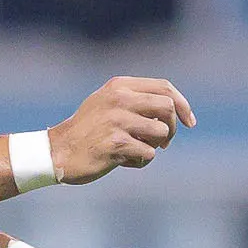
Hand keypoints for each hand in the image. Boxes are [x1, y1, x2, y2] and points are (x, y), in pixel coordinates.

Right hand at [48, 75, 196, 183]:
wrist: (58, 152)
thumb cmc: (87, 131)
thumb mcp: (107, 104)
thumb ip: (135, 100)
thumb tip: (174, 108)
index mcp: (119, 86)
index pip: (164, 88)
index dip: (182, 105)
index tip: (189, 122)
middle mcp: (119, 99)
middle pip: (167, 107)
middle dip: (172, 128)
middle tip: (163, 142)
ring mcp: (117, 120)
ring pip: (161, 132)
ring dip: (154, 147)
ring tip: (136, 151)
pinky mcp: (116, 143)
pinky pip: (148, 154)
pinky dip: (140, 161)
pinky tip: (122, 162)